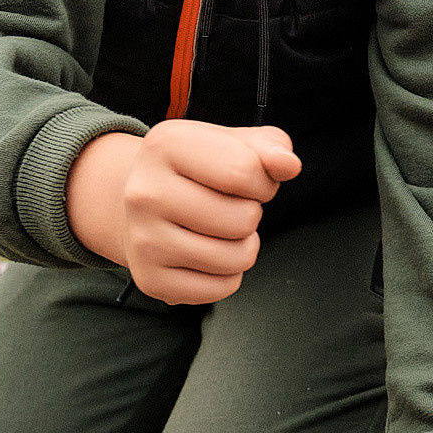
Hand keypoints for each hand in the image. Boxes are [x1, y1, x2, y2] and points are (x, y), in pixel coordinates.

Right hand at [64, 121, 301, 304]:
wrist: (145, 202)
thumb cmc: (197, 170)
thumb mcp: (233, 143)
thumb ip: (270, 148)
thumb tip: (289, 165)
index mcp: (166, 145)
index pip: (246, 171)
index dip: (263, 181)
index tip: (248, 181)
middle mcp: (146, 192)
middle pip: (244, 219)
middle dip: (251, 214)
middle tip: (228, 207)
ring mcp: (143, 239)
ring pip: (236, 258)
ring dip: (243, 246)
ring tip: (221, 230)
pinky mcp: (150, 279)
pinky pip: (222, 288)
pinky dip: (227, 275)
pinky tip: (207, 253)